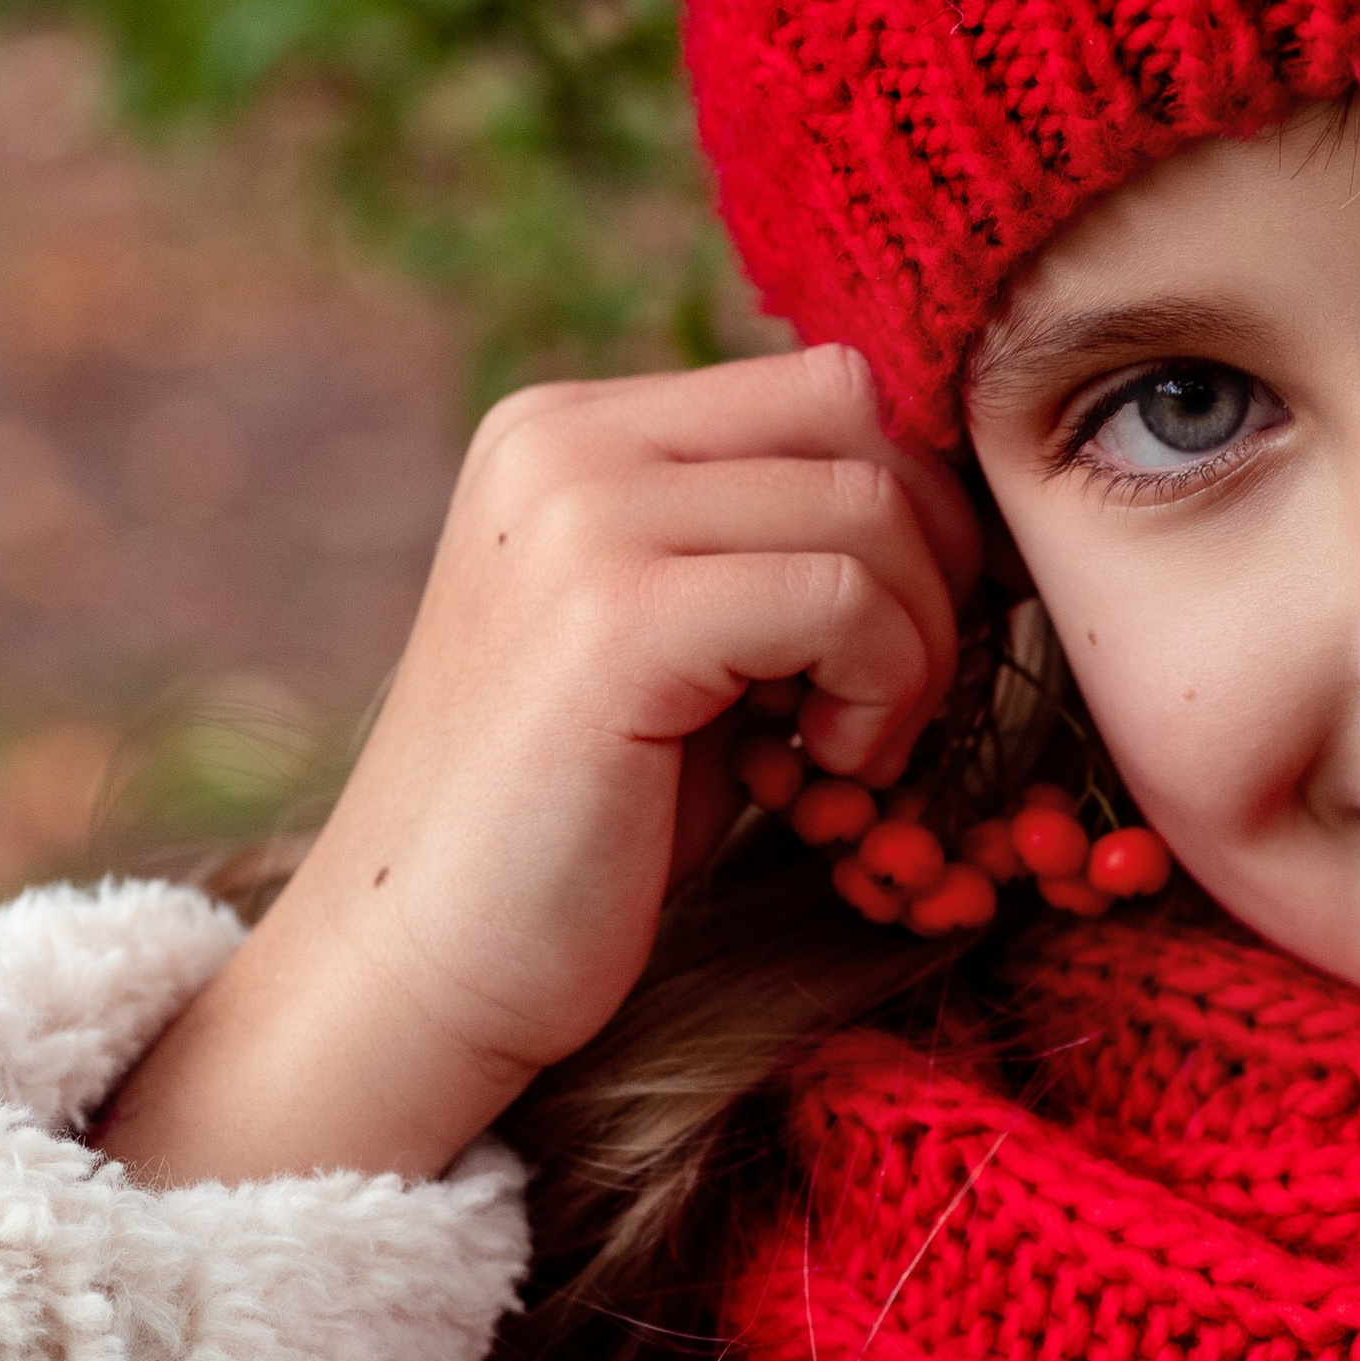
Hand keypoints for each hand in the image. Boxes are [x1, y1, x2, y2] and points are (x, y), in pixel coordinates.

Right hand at [98, 349, 980, 1187]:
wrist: (417, 972)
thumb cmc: (577, 828)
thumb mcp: (678, 642)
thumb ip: (762, 544)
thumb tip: (943, 497)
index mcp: (567, 429)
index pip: (824, 388)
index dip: (914, 506)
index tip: (914, 630)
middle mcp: (562, 442)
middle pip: (858, 420)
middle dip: (931, 560)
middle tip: (897, 695)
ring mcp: (580, 518)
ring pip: (868, 511)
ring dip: (912, 646)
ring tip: (847, 750)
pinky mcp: (615, 619)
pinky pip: (842, 599)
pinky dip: (880, 692)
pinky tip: (820, 770)